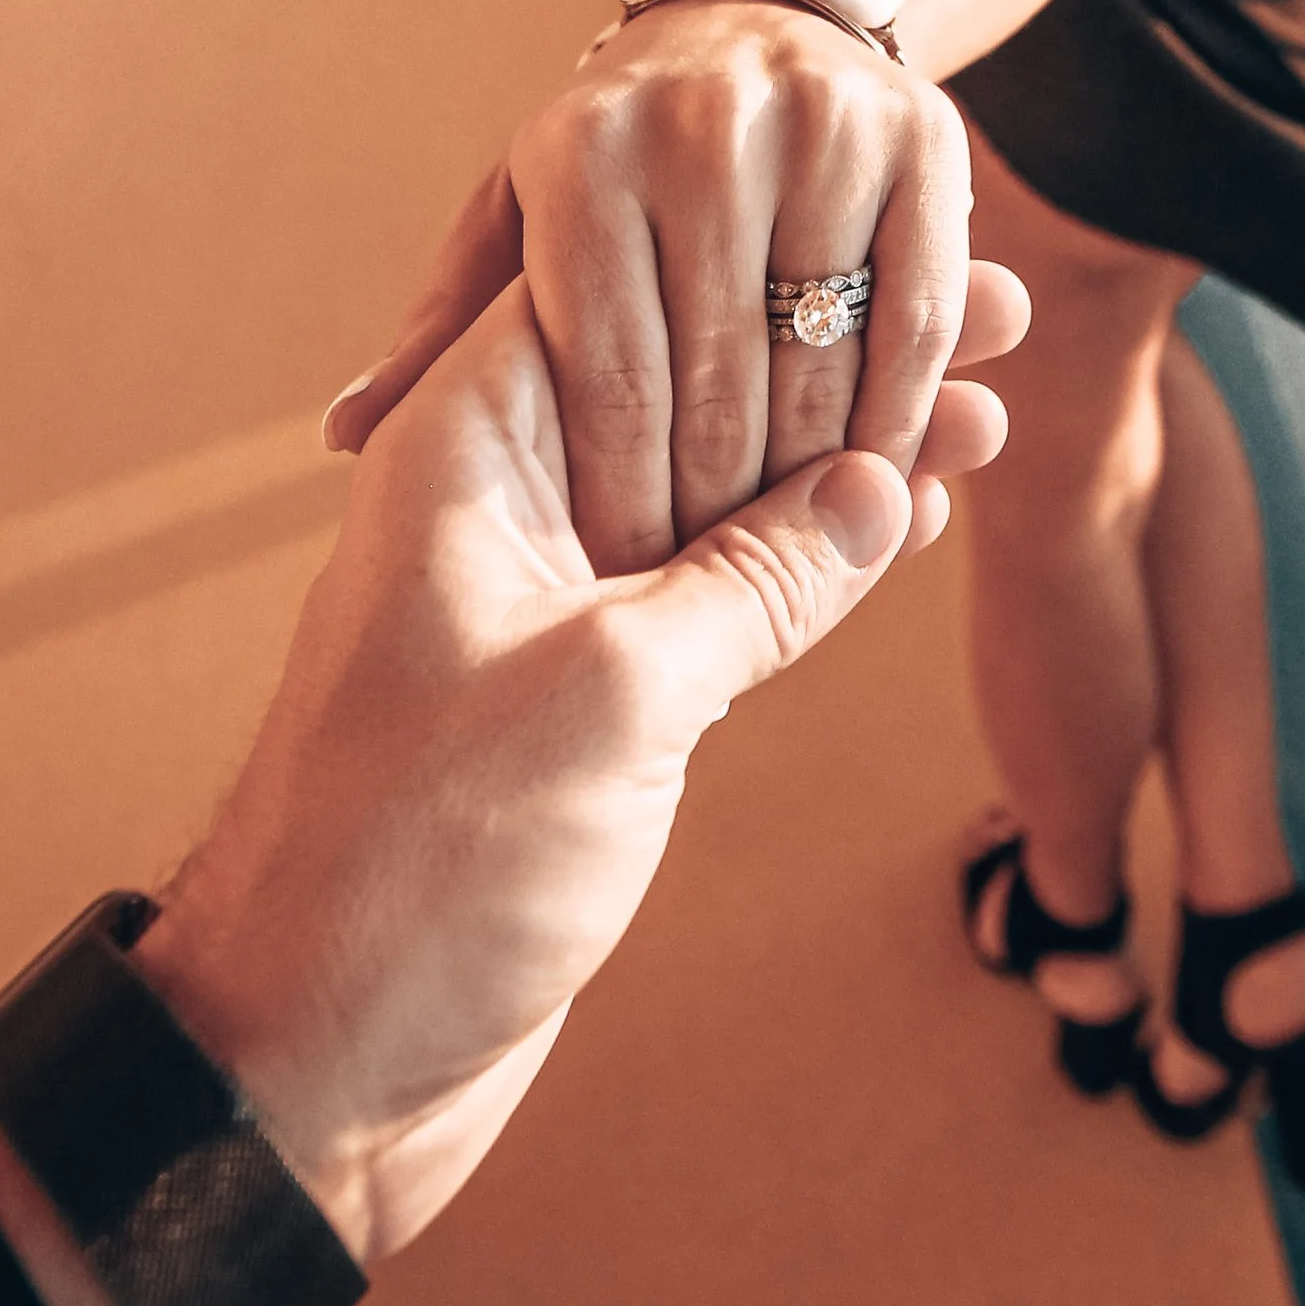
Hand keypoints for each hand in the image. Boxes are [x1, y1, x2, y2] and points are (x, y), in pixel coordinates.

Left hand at [136, 265, 1020, 1266]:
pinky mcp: (603, 688)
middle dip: (844, 344)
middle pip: (705, 372)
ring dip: (854, 449)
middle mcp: (518, 496)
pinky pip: (729, 584)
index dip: (773, 255)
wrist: (307, 1069)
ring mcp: (562, 593)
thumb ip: (753, 582)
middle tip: (996, 309)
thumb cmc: (410, 867)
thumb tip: (884, 485)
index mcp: (476, 446)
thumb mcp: (607, 701)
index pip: (634, 280)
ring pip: (732, 480)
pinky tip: (920, 514)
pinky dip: (820, 553)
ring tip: (993, 402)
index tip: (900, 236)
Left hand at [327, 0, 976, 574]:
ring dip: (814, 478)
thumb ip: (443, 334)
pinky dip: (904, 414)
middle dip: (712, 509)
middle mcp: (703, 122)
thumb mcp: (515, 226)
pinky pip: (915, 315)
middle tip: (706, 589)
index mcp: (582, 152)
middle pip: (719, 375)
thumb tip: (340, 434)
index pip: (607, 376)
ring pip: (824, 355)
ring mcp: (821, 122)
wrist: (762, 17)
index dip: (619, 499)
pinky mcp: (920, 136)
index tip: (619, 583)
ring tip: (785, 555)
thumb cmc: (615, 162)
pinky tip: (882, 485)